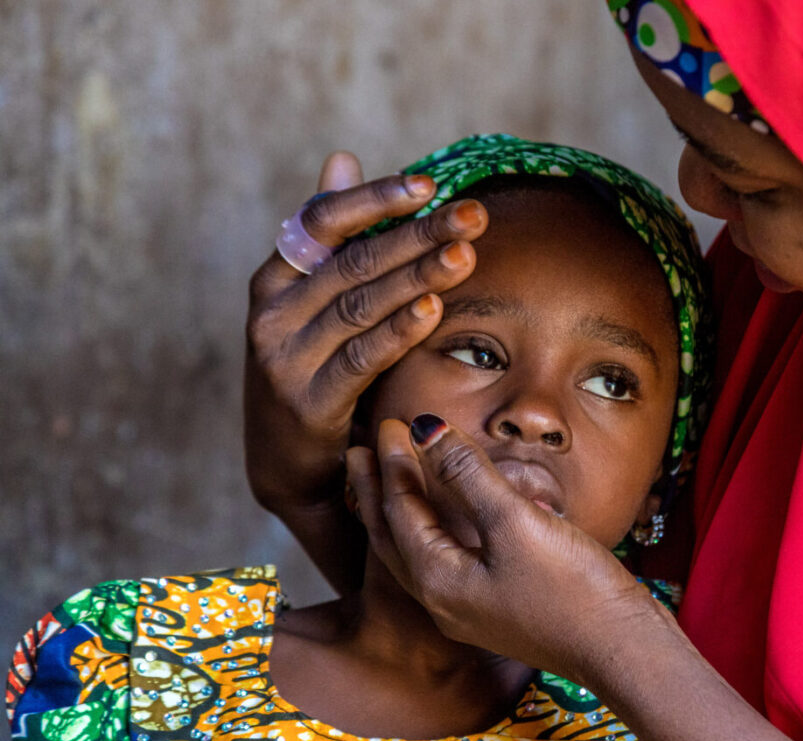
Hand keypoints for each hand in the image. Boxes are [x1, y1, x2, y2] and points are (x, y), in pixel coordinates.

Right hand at [244, 152, 488, 514]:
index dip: (375, 199)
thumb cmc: (313, 368)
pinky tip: (434, 309)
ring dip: (418, 277)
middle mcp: (272, 312)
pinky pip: (361, 357)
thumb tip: (343, 157)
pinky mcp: (308, 402)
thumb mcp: (313, 303)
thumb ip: (332, 237)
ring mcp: (286, 358)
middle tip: (473, 216)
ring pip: (362, 306)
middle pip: (354, 261)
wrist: (289, 465)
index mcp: (275, 279)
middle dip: (418, 234)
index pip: (323, 221)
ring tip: (464, 255)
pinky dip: (398, 330)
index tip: (428, 185)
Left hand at [347, 415, 661, 680]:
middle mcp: (444, 600)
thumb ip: (468, 474)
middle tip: (358, 454)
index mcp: (437, 580)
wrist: (622, 650)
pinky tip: (456, 518)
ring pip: (422, 550)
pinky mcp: (499, 609)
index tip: (392, 422)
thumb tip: (427, 431)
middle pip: (394, 536)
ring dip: (406, 511)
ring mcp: (471, 609)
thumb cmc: (571, 589)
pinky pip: (452, 561)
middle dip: (377, 491)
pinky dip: (441, 530)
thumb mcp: (515, 522)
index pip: (400, 510)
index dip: (393, 463)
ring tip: (397, 479)